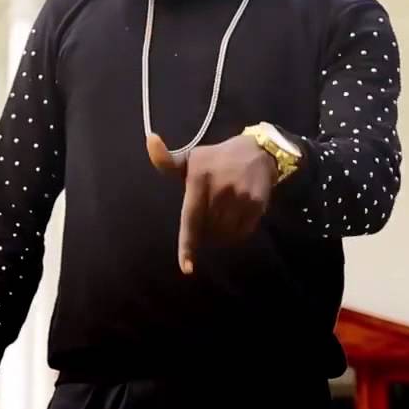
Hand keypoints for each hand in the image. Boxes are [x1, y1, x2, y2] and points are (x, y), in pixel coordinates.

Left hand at [147, 133, 277, 274]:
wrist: (258, 151)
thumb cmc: (217, 158)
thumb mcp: (190, 158)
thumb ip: (166, 160)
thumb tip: (150, 139)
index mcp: (199, 178)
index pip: (190, 218)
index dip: (188, 245)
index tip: (187, 268)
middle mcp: (220, 189)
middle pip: (207, 230)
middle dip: (205, 230)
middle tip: (208, 216)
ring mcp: (240, 198)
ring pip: (225, 234)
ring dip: (220, 234)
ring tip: (220, 218)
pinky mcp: (257, 204)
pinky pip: (242, 232)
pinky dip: (235, 233)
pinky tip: (234, 220)